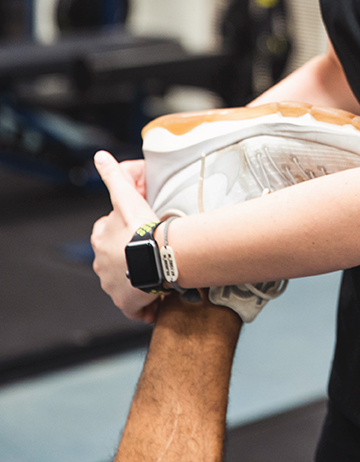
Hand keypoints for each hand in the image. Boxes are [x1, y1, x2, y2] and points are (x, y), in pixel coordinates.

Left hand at [91, 151, 159, 322]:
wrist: (155, 260)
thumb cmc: (142, 230)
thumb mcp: (126, 197)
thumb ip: (114, 176)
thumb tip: (100, 156)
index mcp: (100, 238)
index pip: (106, 230)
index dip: (121, 227)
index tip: (136, 228)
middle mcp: (101, 263)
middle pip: (114, 256)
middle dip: (128, 254)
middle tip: (150, 250)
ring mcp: (112, 284)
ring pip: (125, 279)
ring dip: (137, 277)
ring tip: (157, 272)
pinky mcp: (126, 303)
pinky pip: (135, 306)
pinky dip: (144, 304)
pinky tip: (157, 300)